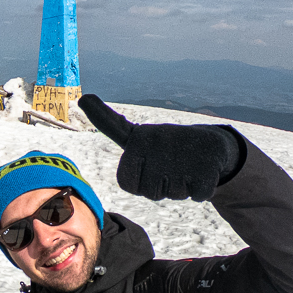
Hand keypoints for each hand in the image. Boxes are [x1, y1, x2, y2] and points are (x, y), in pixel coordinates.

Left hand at [77, 94, 238, 201]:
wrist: (208, 144)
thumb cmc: (163, 144)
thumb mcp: (134, 133)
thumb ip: (109, 123)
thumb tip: (83, 98)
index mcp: (140, 139)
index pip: (127, 183)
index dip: (138, 181)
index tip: (147, 164)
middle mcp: (161, 145)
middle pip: (152, 193)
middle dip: (161, 187)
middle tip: (168, 168)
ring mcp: (187, 157)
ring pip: (176, 194)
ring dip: (182, 186)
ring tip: (185, 166)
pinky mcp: (209, 168)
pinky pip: (199, 194)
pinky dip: (202, 188)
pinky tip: (203, 170)